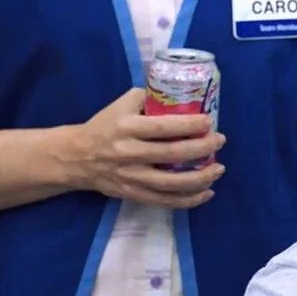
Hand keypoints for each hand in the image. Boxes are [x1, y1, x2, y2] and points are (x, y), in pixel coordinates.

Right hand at [64, 87, 226, 208]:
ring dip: (200, 178)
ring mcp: (131, 178)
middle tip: (219, 141)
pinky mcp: (133, 195)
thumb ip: (148, 98)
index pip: (163, 128)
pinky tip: (206, 193)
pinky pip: (165, 201)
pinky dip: (189, 200)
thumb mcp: (121, 105)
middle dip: (202, 148)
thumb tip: (180, 94)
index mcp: (126, 128)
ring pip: (171, 183)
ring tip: (218, 169)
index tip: (209, 122)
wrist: (77, 158)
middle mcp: (129, 154)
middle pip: (172, 155)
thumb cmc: (104, 126)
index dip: (189, 126)